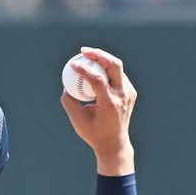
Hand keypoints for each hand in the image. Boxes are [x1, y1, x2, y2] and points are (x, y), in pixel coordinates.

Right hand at [61, 48, 136, 175]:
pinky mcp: (130, 92)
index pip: (98, 80)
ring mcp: (128, 93)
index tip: (73, 64)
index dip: (85, 69)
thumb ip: (69, 102)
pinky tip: (96, 68)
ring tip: (88, 56)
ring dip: (102, 59)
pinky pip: (117, 75)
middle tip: (84, 51)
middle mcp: (122, 97)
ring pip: (117, 68)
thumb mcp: (77, 121)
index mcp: (110, 105)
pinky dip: (106, 70)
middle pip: (114, 65)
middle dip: (99, 54)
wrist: (114, 144)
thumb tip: (65, 85)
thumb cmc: (94, 134)